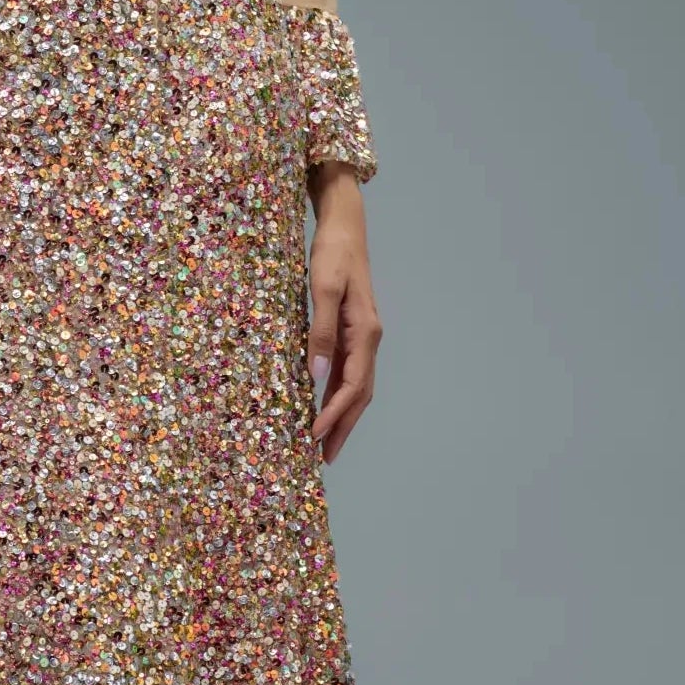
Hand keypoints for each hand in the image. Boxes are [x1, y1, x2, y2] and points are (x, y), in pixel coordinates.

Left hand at [306, 169, 380, 464]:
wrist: (345, 226)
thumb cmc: (332, 254)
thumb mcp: (323, 290)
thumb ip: (321, 333)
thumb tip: (316, 377)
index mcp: (365, 332)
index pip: (353, 386)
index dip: (335, 415)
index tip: (315, 437)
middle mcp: (369, 339)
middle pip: (360, 394)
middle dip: (343, 427)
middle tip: (324, 457)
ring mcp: (363, 336)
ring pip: (356, 386)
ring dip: (342, 415)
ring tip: (324, 441)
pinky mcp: (353, 331)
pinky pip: (348, 371)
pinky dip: (338, 394)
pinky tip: (323, 406)